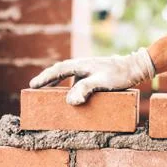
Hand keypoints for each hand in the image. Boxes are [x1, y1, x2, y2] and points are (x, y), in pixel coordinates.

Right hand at [29, 48, 155, 104]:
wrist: (134, 68)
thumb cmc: (118, 75)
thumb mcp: (101, 82)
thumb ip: (85, 89)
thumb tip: (70, 101)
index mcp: (80, 65)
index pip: (57, 70)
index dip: (44, 78)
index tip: (32, 85)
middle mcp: (81, 65)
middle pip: (59, 70)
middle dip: (47, 79)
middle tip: (34, 87)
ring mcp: (87, 69)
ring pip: (67, 74)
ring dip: (57, 81)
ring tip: (47, 91)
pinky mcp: (93, 74)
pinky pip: (75, 79)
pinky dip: (68, 85)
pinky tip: (70, 94)